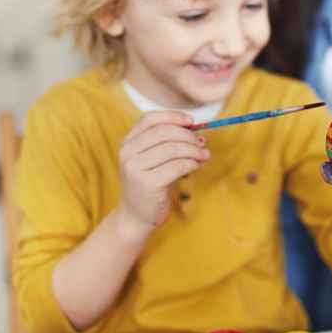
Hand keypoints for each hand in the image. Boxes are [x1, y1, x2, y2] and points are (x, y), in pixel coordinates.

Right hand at [117, 111, 209, 233]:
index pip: (149, 119)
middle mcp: (128, 153)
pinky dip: (191, 164)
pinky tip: (196, 166)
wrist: (137, 215)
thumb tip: (198, 132)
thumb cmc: (152, 183)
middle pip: (164, 132)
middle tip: (202, 143)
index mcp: (128, 142)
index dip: (173, 116)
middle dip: (188, 136)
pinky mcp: (147, 184)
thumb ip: (170, 143)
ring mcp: (135, 168)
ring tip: (204, 156)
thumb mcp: (156, 159)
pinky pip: (177, 166)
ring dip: (194, 150)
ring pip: (173, 149)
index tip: (192, 122)